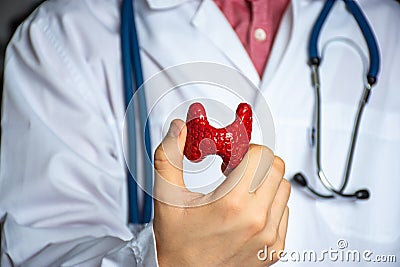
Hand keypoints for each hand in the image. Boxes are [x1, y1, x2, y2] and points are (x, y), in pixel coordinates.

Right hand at [153, 119, 289, 266]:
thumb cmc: (176, 244)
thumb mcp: (167, 197)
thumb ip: (169, 157)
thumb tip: (177, 129)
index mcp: (231, 204)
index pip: (261, 155)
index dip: (246, 149)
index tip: (231, 156)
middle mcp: (257, 221)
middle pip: (277, 167)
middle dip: (257, 162)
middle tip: (236, 170)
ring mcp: (269, 236)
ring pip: (283, 188)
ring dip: (265, 182)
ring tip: (240, 191)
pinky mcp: (275, 249)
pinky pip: (284, 212)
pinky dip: (270, 204)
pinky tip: (247, 211)